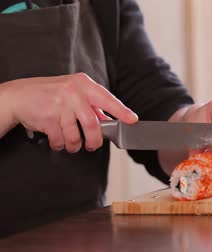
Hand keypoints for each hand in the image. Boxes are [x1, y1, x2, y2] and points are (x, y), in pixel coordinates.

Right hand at [0, 73, 137, 151]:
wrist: (18, 96)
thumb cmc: (50, 94)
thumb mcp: (73, 92)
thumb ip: (91, 105)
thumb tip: (109, 120)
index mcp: (84, 84)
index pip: (107, 99)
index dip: (122, 111)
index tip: (132, 120)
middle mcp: (74, 93)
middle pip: (93, 125)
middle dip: (94, 141)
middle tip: (92, 145)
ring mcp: (60, 105)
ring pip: (76, 136)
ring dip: (74, 145)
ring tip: (70, 143)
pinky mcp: (48, 118)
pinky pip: (60, 140)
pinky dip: (60, 144)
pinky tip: (57, 139)